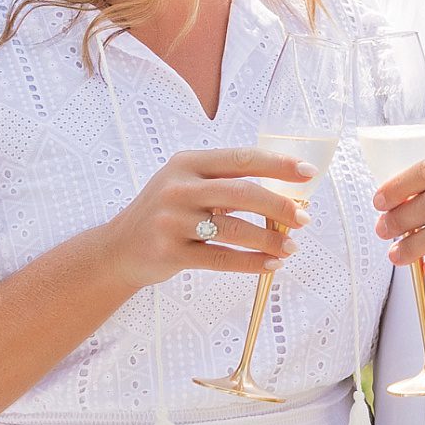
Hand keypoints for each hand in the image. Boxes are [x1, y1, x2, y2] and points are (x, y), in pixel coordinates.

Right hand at [106, 147, 311, 288]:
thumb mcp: (185, 184)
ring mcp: (172, 221)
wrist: (117, 248)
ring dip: (269, 240)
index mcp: (188, 163)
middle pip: (242, 193)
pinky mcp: (170, 252)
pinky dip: (251, 263)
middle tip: (303, 219)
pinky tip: (270, 264)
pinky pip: (221, 259)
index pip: (241, 159)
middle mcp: (178, 188)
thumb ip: (224, 182)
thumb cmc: (165, 213)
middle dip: (279, 206)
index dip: (277, 165)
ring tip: (290, 247)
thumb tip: (283, 190)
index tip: (307, 174)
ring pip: (234, 230)